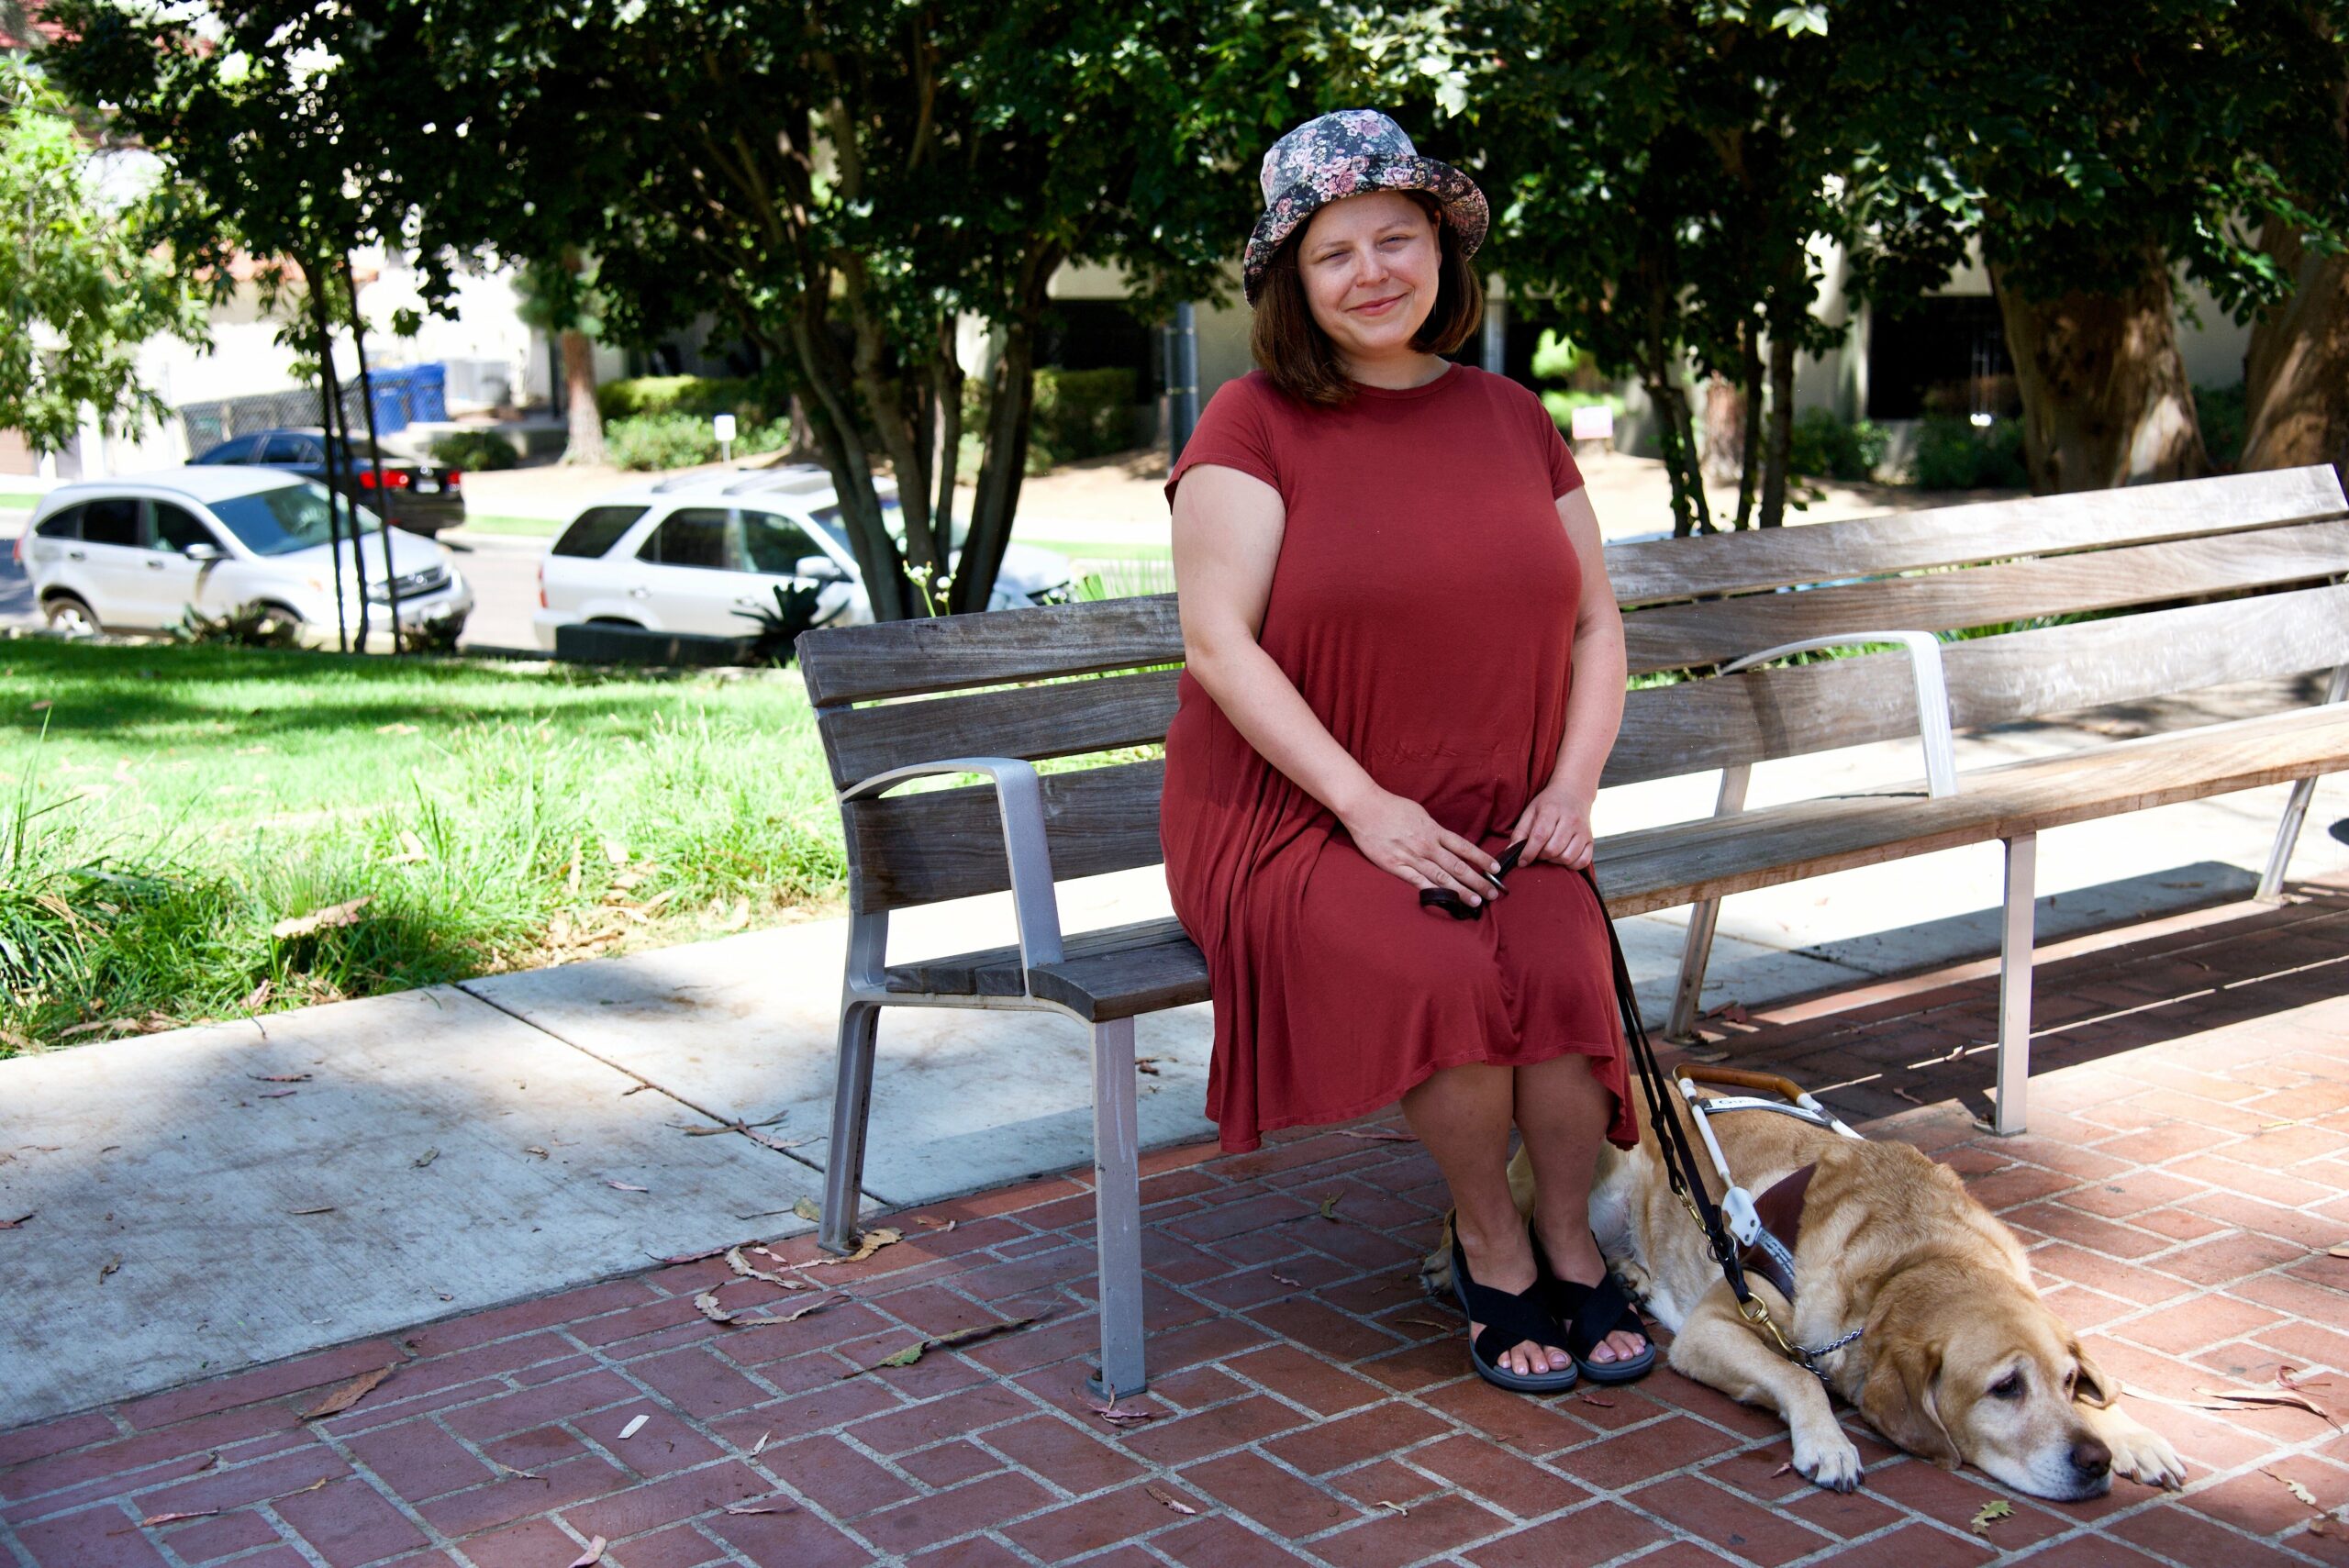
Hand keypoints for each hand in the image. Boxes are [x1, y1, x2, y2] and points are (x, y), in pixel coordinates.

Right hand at [1342, 789, 1504, 905]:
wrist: (1364, 807)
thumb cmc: (1391, 807)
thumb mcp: (1419, 813)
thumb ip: (1433, 829)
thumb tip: (1446, 841)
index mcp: (1433, 831)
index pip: (1464, 847)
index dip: (1482, 859)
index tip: (1496, 869)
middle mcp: (1426, 845)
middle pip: (1457, 866)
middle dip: (1477, 881)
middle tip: (1492, 894)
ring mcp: (1411, 857)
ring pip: (1441, 877)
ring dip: (1460, 891)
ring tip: (1475, 902)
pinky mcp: (1395, 866)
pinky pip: (1417, 882)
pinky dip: (1432, 892)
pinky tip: (1444, 902)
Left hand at [1509, 782, 1595, 868]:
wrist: (1574, 792)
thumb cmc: (1549, 803)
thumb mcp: (1531, 811)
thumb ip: (1520, 831)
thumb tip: (1511, 852)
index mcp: (1552, 810)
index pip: (1540, 836)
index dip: (1529, 852)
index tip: (1522, 861)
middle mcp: (1570, 820)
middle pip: (1553, 849)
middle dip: (1541, 856)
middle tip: (1537, 852)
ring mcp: (1583, 830)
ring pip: (1567, 857)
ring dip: (1555, 861)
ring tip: (1550, 853)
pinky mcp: (1591, 839)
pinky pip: (1583, 861)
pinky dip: (1571, 865)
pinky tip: (1563, 857)